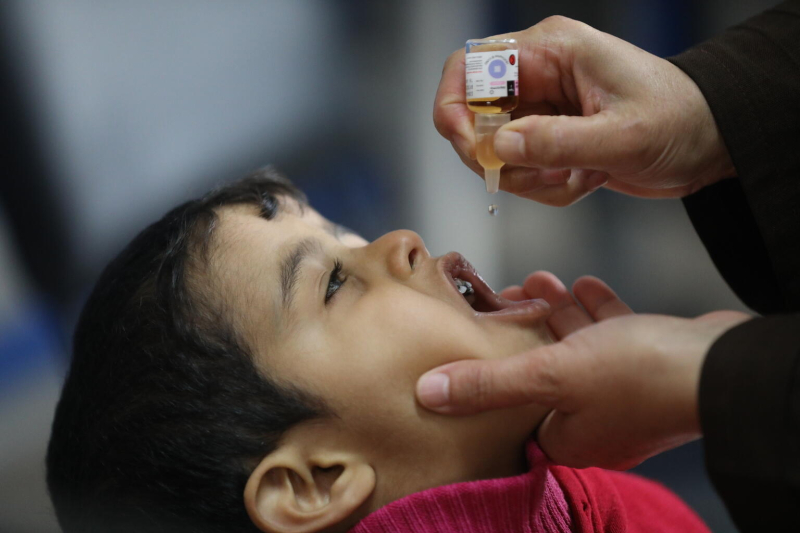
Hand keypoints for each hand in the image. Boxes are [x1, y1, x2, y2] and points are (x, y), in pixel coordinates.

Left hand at [416, 273, 750, 469]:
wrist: (721, 368)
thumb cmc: (637, 378)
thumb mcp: (550, 376)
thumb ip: (488, 384)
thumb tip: (428, 393)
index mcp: (566, 436)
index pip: (513, 409)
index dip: (491, 372)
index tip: (476, 334)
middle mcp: (595, 419)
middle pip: (545, 371)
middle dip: (524, 328)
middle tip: (502, 294)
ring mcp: (625, 393)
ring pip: (580, 348)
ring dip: (559, 312)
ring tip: (537, 280)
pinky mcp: (650, 365)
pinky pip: (613, 337)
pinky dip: (596, 311)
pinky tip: (585, 284)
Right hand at [433, 16, 735, 205]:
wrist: (710, 141)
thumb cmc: (680, 121)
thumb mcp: (621, 136)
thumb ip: (557, 142)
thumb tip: (499, 148)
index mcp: (551, 51)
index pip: (470, 67)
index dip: (453, 106)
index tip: (467, 147)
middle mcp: (538, 76)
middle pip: (474, 118)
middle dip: (499, 158)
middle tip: (537, 175)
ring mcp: (541, 109)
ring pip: (497, 152)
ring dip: (529, 178)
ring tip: (576, 175)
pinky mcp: (549, 137)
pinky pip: (521, 171)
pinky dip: (546, 186)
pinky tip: (585, 179)